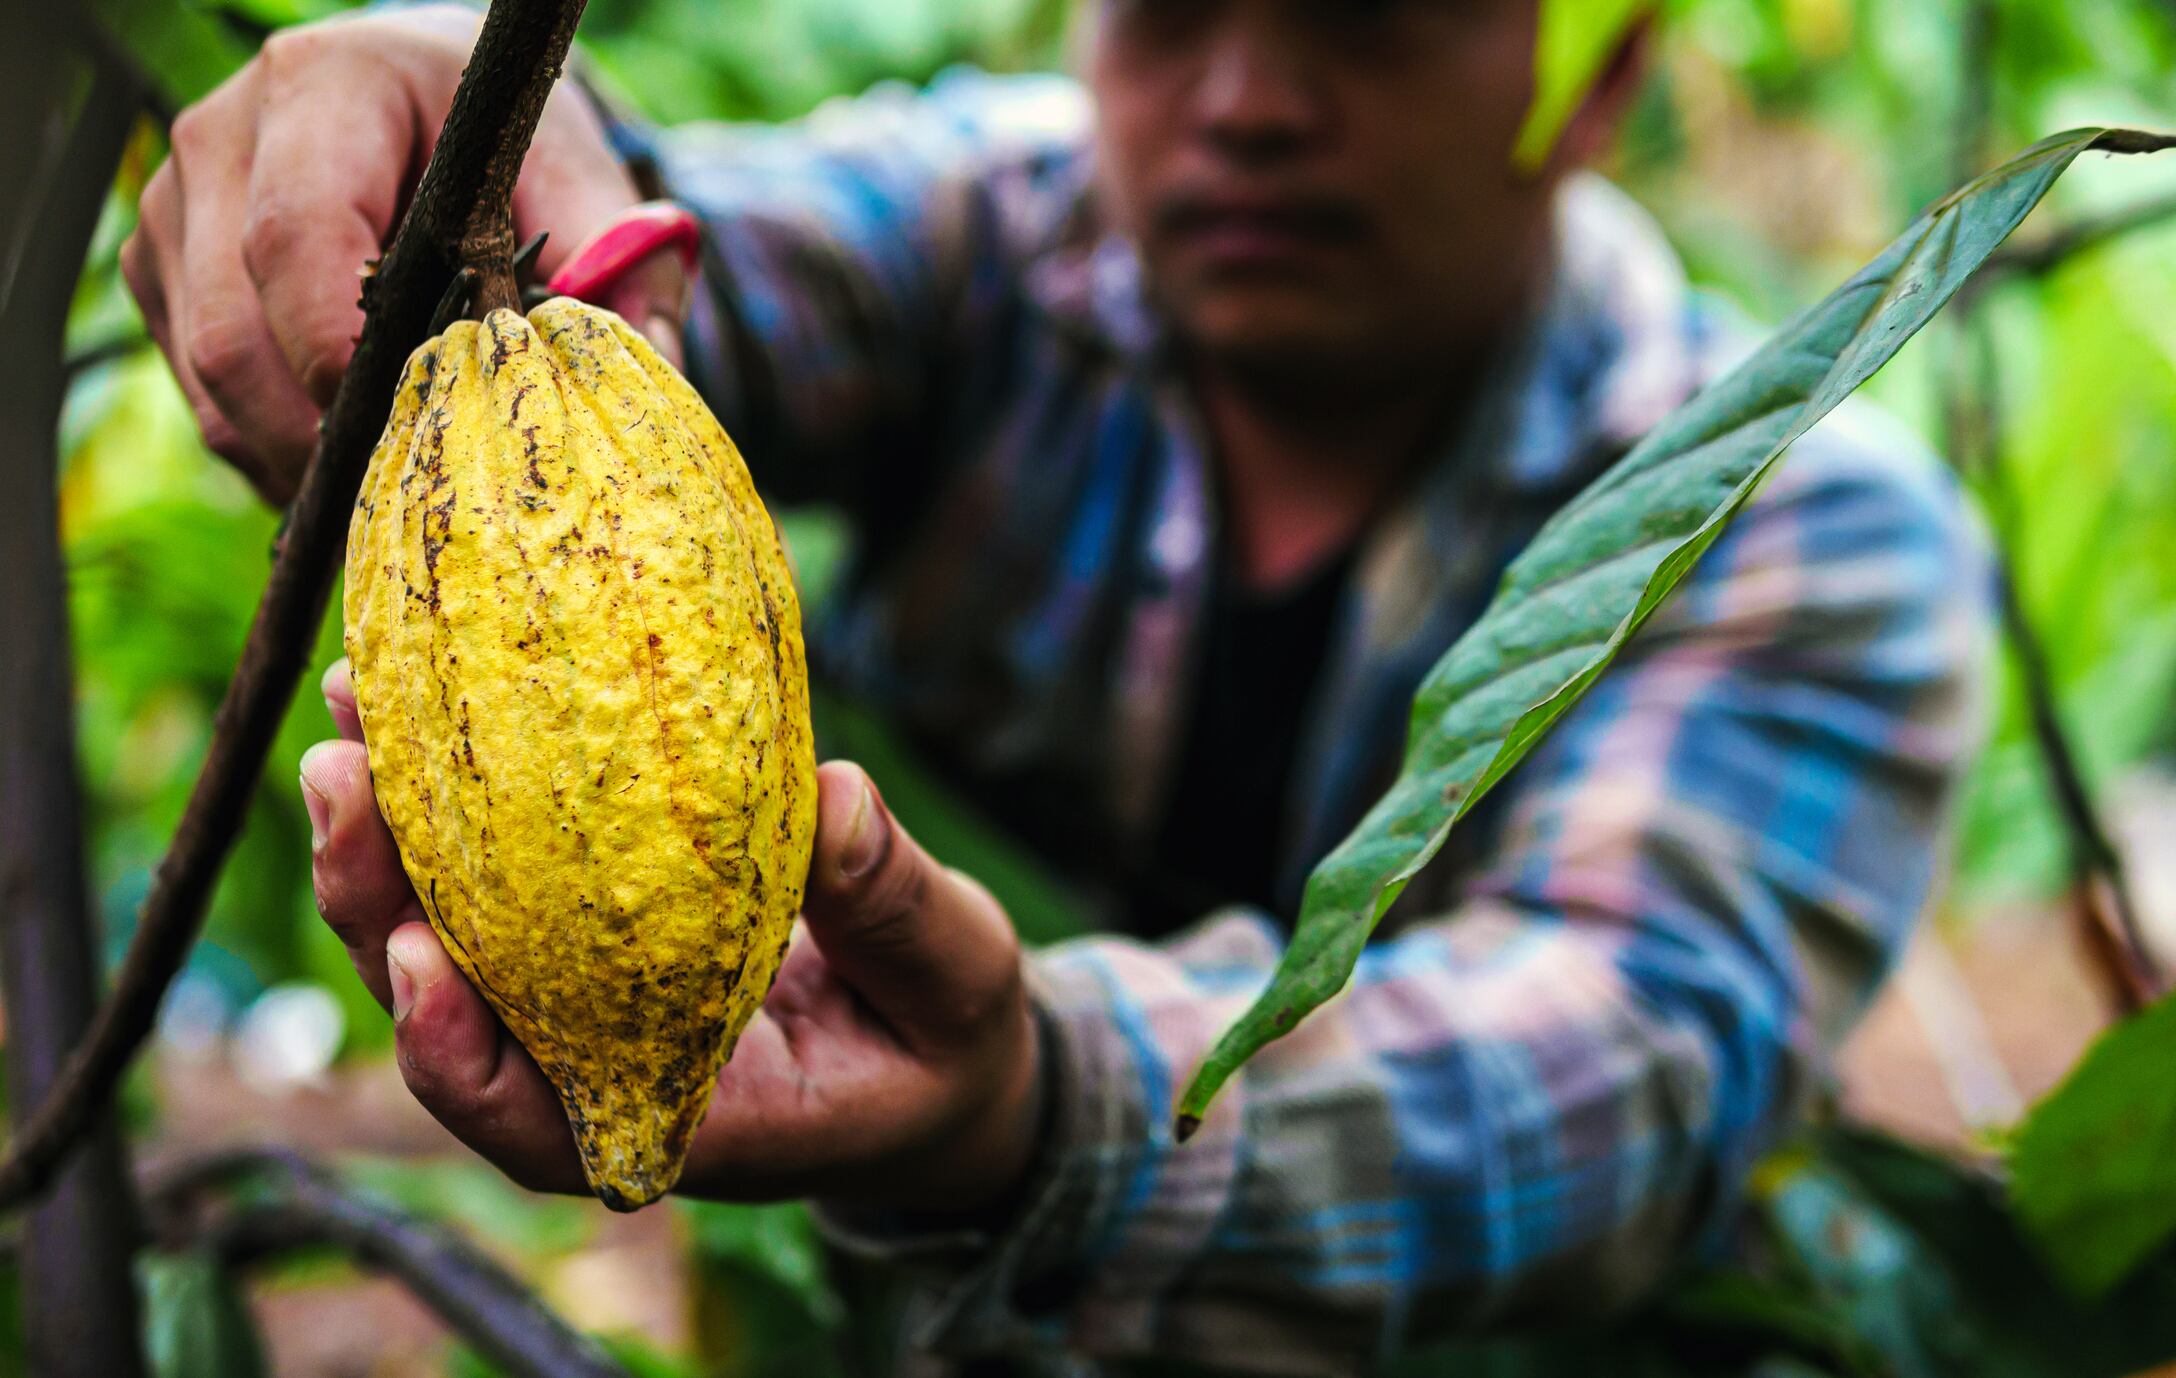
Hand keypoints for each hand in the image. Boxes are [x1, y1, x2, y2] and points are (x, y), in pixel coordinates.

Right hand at [122, 6, 684, 503]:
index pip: (299, 235)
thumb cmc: (508, 149)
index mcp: (326, 88)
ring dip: (291, 454)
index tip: (410, 426)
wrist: (436, 110)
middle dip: (318, 433)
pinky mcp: (165, 268)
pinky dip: (268, 446)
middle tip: (407, 492)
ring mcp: (178, 205)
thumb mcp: (579, 181)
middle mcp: (225, 136)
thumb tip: (656, 370)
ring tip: (387, 488)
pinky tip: (348, 461)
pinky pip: (198, 388)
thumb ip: (621, 269)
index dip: (340, 352)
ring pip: (206, 370)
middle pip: (235, 326)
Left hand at [300, 662, 1043, 1215]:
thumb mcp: (952, 978)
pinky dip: (452, 792)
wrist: (937, 1055)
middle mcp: (601, 1067)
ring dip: (387, 832)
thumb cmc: (941, 1040)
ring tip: (351, 707)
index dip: (451, 1050)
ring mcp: (585, 999)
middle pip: (447, 1011)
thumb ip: (893, 906)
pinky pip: (496, 873)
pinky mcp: (591, 930)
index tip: (411, 953)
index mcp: (682, 1114)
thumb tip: (834, 796)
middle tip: (342, 775)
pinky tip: (420, 692)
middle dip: (372, 901)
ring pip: (445, 935)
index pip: (530, 1120)